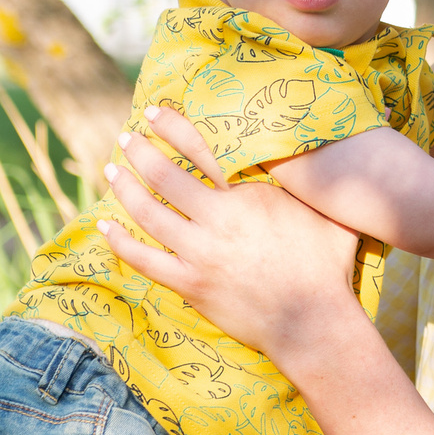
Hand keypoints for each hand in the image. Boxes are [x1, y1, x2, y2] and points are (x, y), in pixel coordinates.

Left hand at [98, 102, 361, 361]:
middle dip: (139, 152)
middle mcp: (218, 220)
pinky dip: (120, 241)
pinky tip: (105, 226)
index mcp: (248, 196)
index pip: (201, 149)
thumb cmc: (328, 265)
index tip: (153, 111)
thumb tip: (328, 150)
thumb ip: (313, 182)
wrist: (313, 323)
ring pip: (147, 214)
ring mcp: (200, 254)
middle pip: (163, 177)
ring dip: (123, 189)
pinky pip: (143, 259)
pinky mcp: (190, 285)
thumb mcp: (328, 211)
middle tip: (126, 138)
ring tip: (111, 171)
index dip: (172, 126)